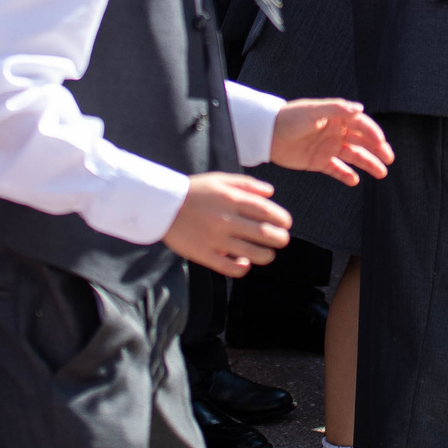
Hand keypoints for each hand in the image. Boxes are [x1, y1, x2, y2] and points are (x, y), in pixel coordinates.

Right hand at [162, 172, 289, 276]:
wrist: (162, 205)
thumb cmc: (194, 191)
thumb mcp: (220, 180)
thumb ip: (247, 184)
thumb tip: (271, 193)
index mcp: (231, 199)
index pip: (266, 211)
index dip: (282, 219)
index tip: (286, 224)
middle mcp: (225, 219)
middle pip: (263, 233)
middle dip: (280, 239)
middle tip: (282, 240)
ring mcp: (215, 239)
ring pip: (250, 253)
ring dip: (266, 255)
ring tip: (268, 254)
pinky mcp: (203, 254)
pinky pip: (228, 267)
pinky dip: (242, 268)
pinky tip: (245, 263)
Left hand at [269, 98, 392, 184]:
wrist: (267, 134)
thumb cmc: (290, 118)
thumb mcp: (313, 111)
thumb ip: (336, 109)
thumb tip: (360, 108)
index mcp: (337, 117)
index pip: (361, 125)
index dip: (373, 133)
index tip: (382, 143)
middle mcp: (336, 132)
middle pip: (361, 141)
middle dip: (377, 150)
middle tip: (389, 160)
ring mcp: (328, 147)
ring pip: (353, 156)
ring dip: (368, 163)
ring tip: (381, 173)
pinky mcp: (319, 161)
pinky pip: (337, 169)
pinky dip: (346, 175)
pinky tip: (355, 181)